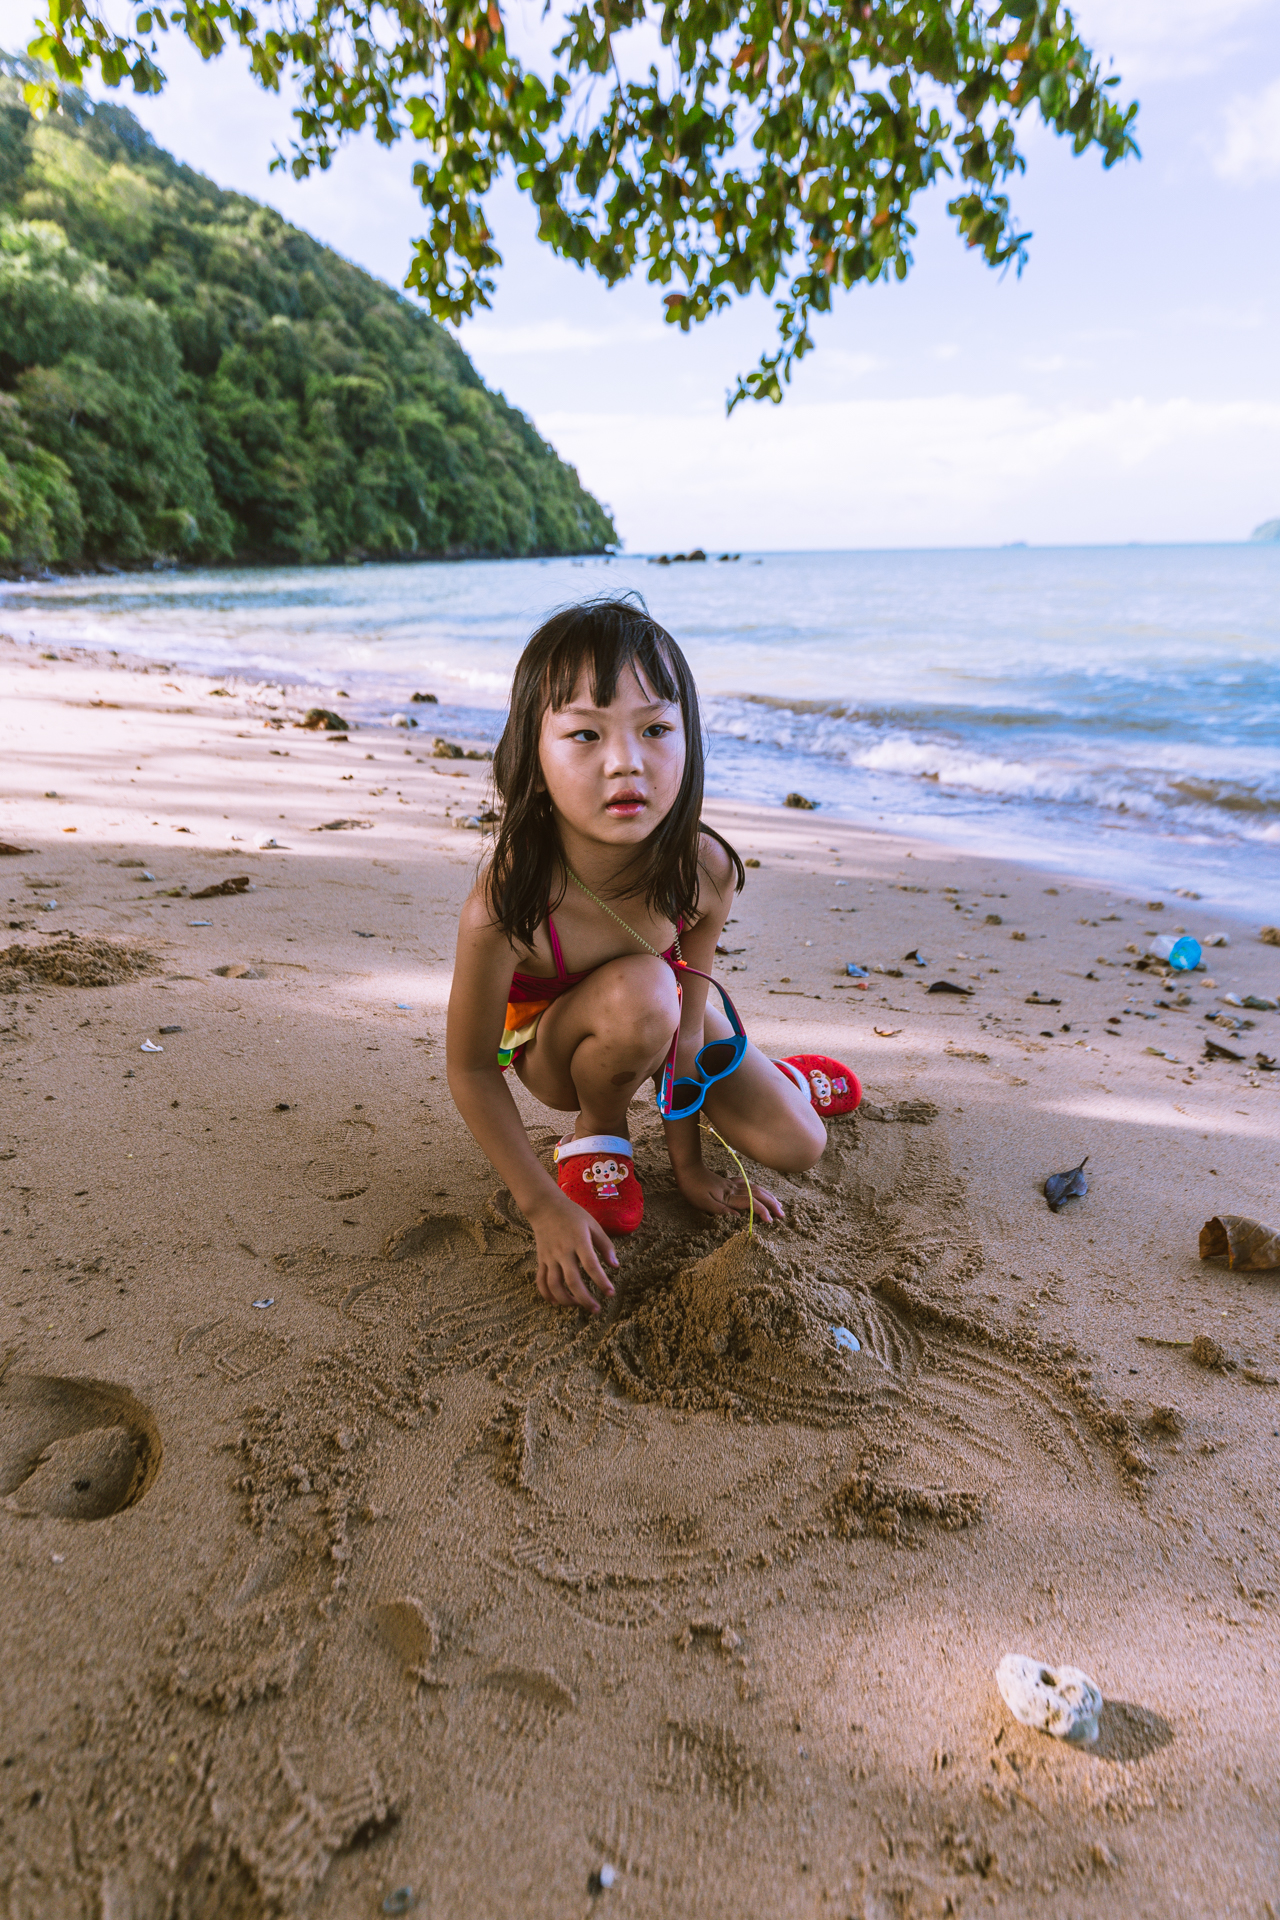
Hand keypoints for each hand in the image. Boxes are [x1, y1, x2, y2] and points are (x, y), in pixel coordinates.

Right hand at [527, 1193, 618, 1311]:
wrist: (545, 1207)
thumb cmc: (573, 1215)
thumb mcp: (593, 1225)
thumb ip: (605, 1245)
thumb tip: (615, 1266)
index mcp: (578, 1240)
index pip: (591, 1265)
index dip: (601, 1281)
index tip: (610, 1293)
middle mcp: (563, 1250)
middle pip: (572, 1280)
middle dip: (584, 1299)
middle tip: (596, 1309)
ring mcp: (550, 1256)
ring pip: (554, 1285)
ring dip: (566, 1300)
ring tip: (578, 1305)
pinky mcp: (541, 1259)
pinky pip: (541, 1281)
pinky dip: (547, 1294)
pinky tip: (557, 1302)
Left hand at [675, 1164, 784, 1223]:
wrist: (687, 1169)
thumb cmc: (692, 1188)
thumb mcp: (702, 1203)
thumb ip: (720, 1210)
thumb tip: (738, 1217)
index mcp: (728, 1196)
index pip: (751, 1203)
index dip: (762, 1211)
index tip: (770, 1221)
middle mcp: (733, 1189)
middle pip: (758, 1195)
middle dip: (772, 1204)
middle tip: (782, 1215)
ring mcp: (732, 1184)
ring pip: (755, 1188)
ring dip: (768, 1196)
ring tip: (778, 1204)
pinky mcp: (728, 1182)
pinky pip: (747, 1184)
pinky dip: (757, 1188)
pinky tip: (759, 1191)